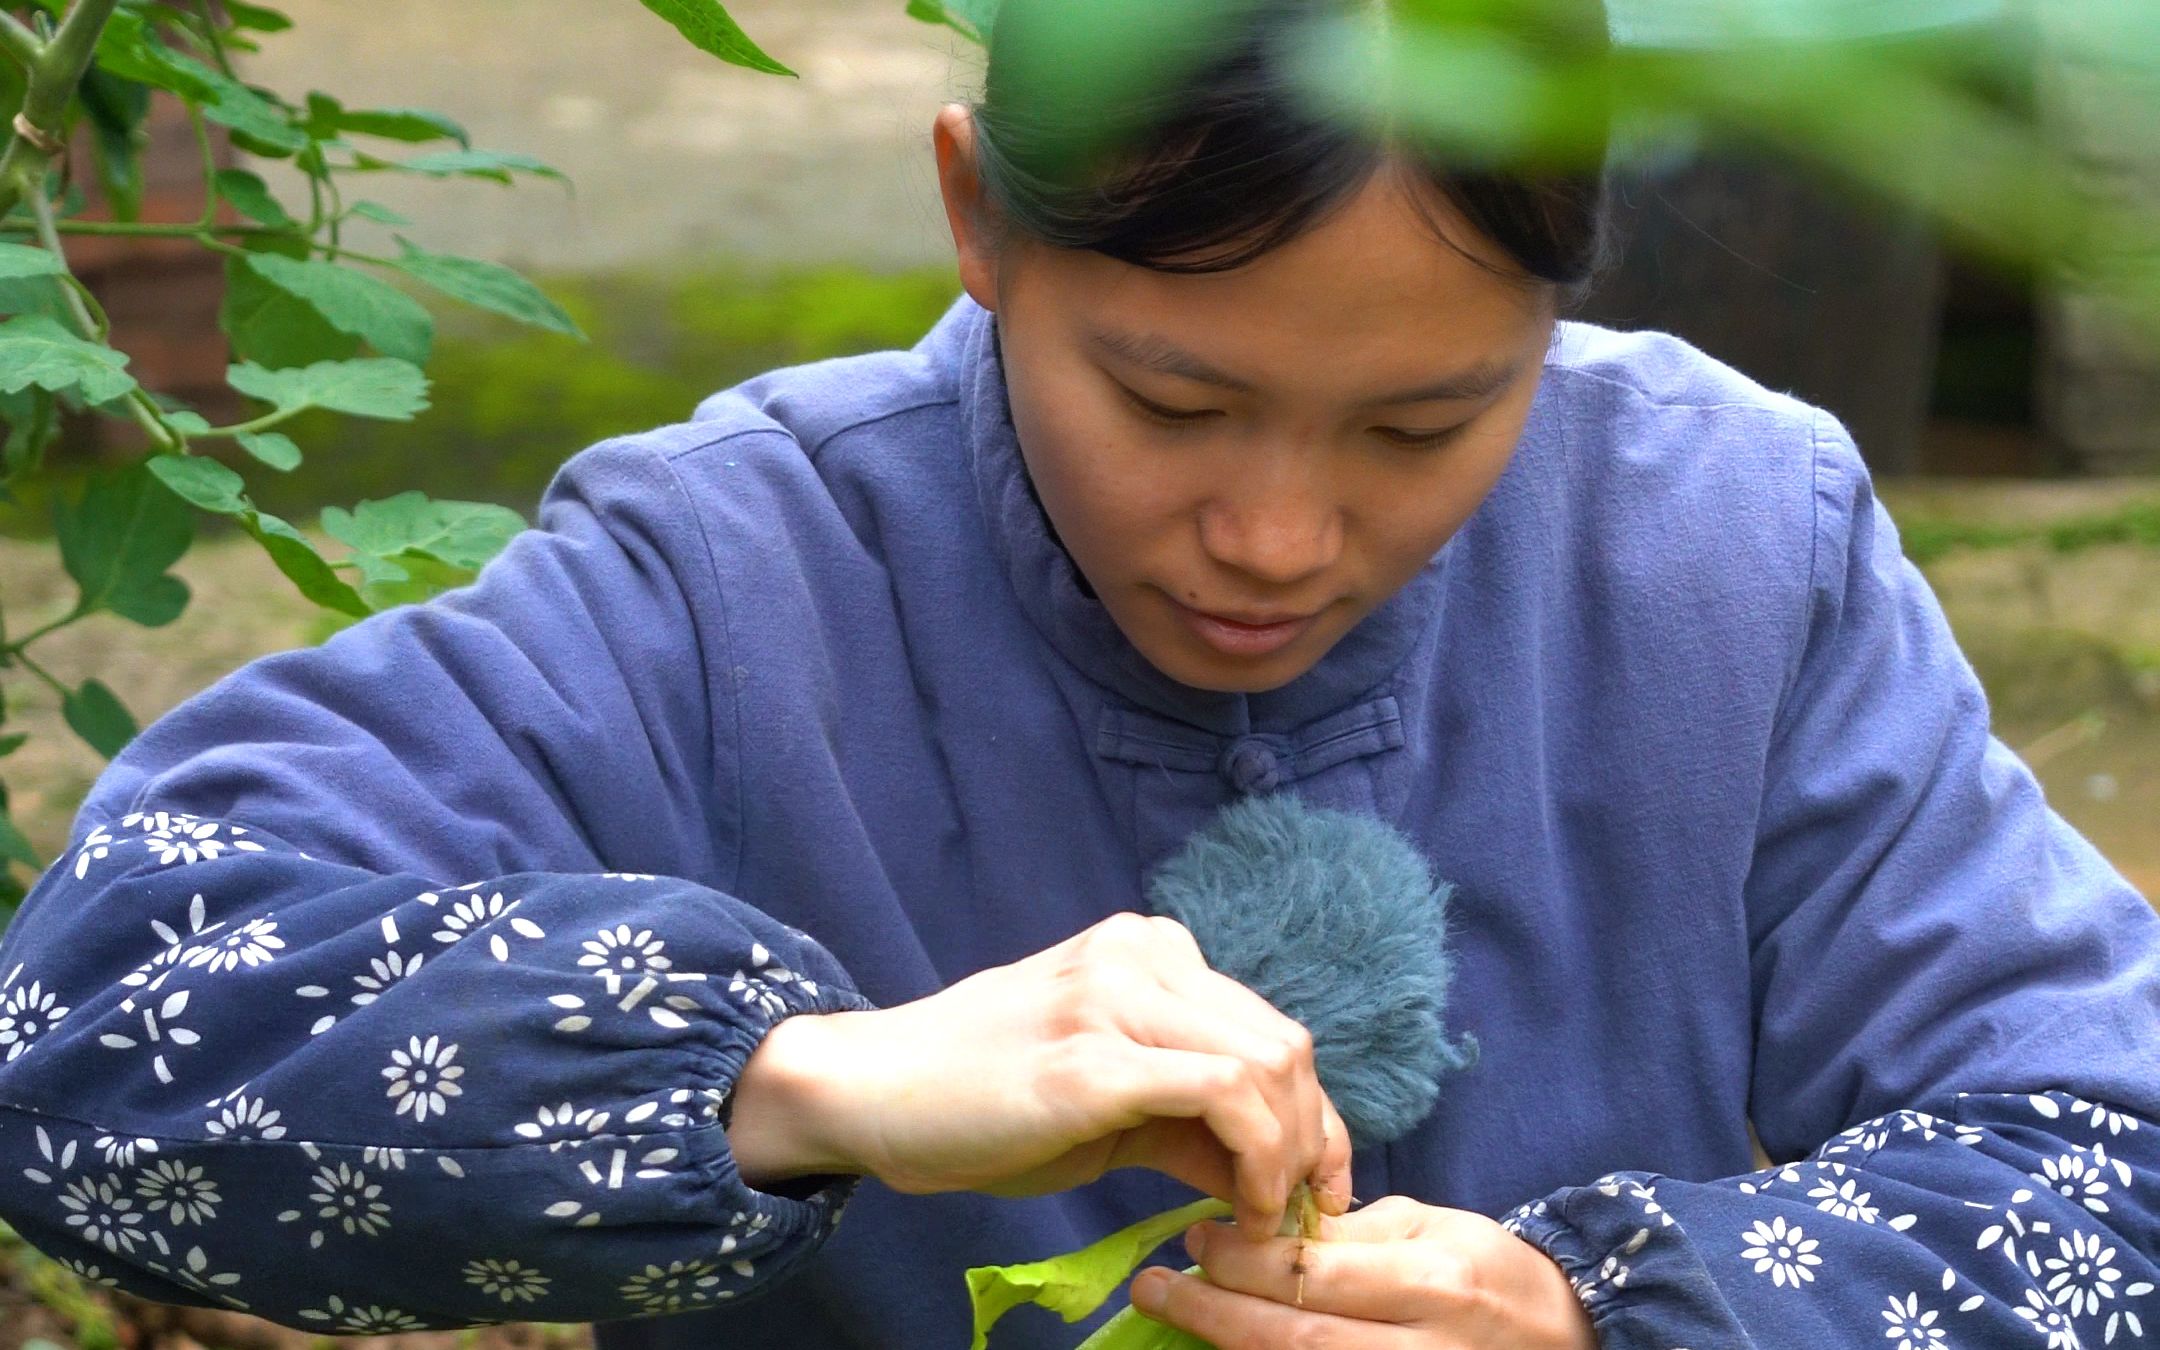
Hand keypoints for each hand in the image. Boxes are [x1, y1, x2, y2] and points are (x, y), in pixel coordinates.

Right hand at [736, 911, 1353, 1237]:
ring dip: (1290, 1156)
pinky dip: (1258, 1160)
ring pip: (1270, 1063)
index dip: (1312, 1114)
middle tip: (1300, 1217)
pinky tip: (1239, 1209)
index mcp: (1146, 950)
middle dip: (1313, 1140)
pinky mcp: (1095, 1057)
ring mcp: (1116, 997)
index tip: (1315, 1188)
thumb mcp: (1101, 1096)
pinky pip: (1226, 1094)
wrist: (872, 1090)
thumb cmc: (979, 1099)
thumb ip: (1185, 1114)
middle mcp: (1141, 954)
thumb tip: (1274, 1172)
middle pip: (1285, 1043)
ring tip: (1264, 1221)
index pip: (1268, 1028)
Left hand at [1129, 1195, 1597, 1348]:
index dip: (1243, 1259)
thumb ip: (1349, 1235)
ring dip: (1230, 1347)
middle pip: (1293, 1340)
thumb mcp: (1428, 1228)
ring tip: (1177, 1315)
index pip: (1313, 1273)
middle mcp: (1420, 1349)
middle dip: (1213, 1313)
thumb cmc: (1488, 1271)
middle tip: (1154, 1285)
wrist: (1561, 1336)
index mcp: (1431, 1282)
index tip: (1195, 1235)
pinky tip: (1226, 1348)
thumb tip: (1264, 1232)